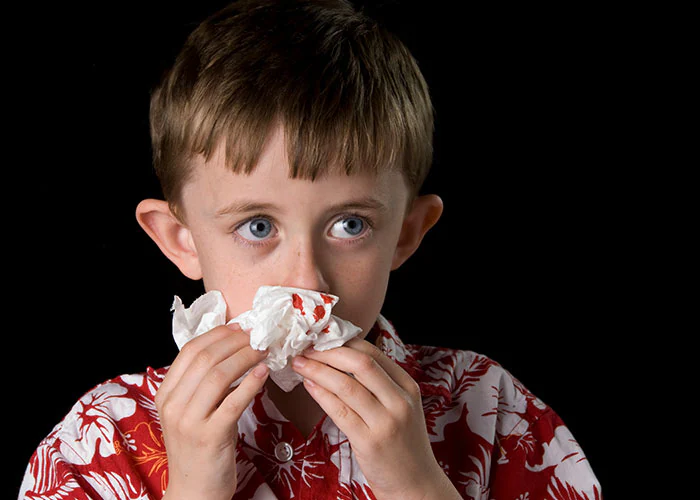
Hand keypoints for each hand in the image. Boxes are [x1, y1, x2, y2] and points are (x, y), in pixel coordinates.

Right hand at [156, 324, 268, 499]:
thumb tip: (232, 348)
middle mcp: (173, 405)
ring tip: (264, 351)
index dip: (218, 334)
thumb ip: (203, 383)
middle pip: (206, 358)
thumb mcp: (191, 411)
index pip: (190, 350)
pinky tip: (264, 372)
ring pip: (219, 375)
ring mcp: (190, 421)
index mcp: (166, 394)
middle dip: (236, 342)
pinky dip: (251, 383)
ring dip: (246, 357)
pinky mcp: (210, 436)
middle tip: (258, 336)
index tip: (240, 327)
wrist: (194, 492)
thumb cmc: (198, 448)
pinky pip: (234, 402)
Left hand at [291, 339, 459, 499]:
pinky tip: (308, 386)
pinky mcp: (370, 442)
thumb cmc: (403, 445)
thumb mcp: (402, 408)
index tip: (322, 338)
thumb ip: (380, 385)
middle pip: (360, 364)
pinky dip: (320, 394)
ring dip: (317, 371)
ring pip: (346, 386)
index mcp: (408, 387)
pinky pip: (339, 411)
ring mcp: (386, 422)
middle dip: (328, 352)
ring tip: (299, 364)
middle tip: (306, 348)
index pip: (373, 353)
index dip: (344, 342)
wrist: (416, 485)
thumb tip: (342, 358)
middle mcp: (399, 401)